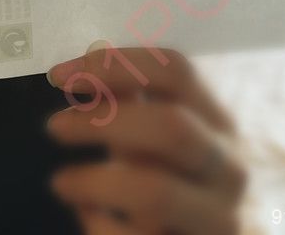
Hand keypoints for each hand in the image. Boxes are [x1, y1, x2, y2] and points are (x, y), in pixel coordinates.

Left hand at [46, 45, 245, 233]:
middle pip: (172, 126)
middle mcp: (228, 165)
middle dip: (106, 121)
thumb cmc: (176, 183)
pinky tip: (87, 214)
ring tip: (61, 181)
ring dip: (95, 180)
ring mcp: (219, 216)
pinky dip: (101, 226)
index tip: (62, 73)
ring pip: (155, 190)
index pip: (176, 71)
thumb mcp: (156, 139)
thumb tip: (83, 69)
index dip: (115, 65)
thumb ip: (128, 104)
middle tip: (56, 125)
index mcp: (218, 121)